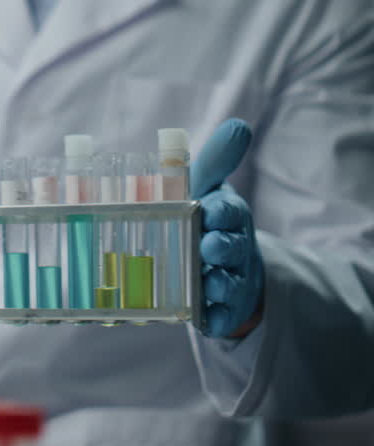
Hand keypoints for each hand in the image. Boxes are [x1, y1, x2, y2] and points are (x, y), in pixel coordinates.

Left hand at [191, 118, 263, 338]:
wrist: (220, 266)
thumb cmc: (206, 220)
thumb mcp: (207, 187)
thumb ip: (214, 161)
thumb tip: (239, 126)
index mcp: (227, 217)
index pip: (228, 210)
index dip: (220, 210)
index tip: (208, 208)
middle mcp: (232, 248)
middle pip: (230, 247)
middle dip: (220, 246)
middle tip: (206, 245)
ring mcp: (229, 279)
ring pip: (226, 282)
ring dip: (217, 282)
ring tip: (206, 282)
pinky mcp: (222, 309)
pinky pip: (221, 316)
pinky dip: (215, 318)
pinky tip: (206, 319)